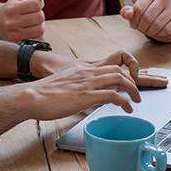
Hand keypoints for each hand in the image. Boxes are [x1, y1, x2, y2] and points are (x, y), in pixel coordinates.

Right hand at [0, 0, 49, 41]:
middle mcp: (12, 22)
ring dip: (40, 25)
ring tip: (32, 22)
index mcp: (12, 8)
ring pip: (40, 29)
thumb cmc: (14, 6)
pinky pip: (38, 39)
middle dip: (39, 14)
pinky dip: (38, 34)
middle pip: (40, 17)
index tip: (33, 4)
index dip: (39, 3)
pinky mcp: (19, 43)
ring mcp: (15, 34)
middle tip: (32, 14)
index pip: (37, 3)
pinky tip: (31, 30)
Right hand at [32, 50, 167, 89]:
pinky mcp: (86, 95)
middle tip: (140, 92)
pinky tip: (128, 109)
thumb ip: (78, 87)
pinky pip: (113, 95)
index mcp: (84, 69)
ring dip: (134, 90)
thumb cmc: (44, 95)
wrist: (30, 96)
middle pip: (120, 69)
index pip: (113, 61)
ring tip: (137, 101)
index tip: (133, 79)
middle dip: (136, 79)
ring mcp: (88, 83)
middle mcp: (88, 72)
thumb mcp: (65, 85)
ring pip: (120, 79)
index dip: (127, 68)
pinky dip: (125, 102)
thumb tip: (88, 97)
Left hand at [121, 0, 170, 42]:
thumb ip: (127, 12)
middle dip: (142, 28)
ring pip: (157, 25)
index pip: (138, 9)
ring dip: (150, 32)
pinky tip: (158, 32)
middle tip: (142, 30)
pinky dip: (160, 34)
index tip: (134, 25)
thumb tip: (128, 14)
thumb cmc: (148, 13)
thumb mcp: (136, 12)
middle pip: (147, 18)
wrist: (166, 15)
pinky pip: (167, 30)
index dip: (133, 21)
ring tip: (149, 31)